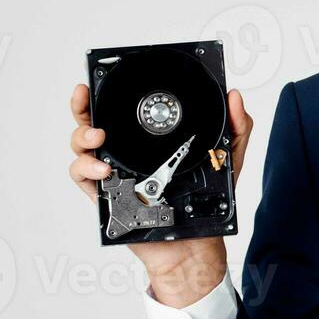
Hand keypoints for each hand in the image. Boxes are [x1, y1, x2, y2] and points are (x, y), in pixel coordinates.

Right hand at [67, 83, 253, 306]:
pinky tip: (106, 169)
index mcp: (148, 140)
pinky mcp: (106, 196)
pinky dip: (87, 169)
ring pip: (82, 147)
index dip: (110, 92)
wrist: (195, 241)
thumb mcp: (226, 158)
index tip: (105, 77)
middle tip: (86, 96)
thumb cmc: (205, 200)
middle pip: (92, 122)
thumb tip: (234, 97)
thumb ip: (236, 127)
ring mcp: (113, 173)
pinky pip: (84, 178)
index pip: (124, 110)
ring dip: (83, 135)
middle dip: (83, 105)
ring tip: (99, 136)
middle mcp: (126, 152)